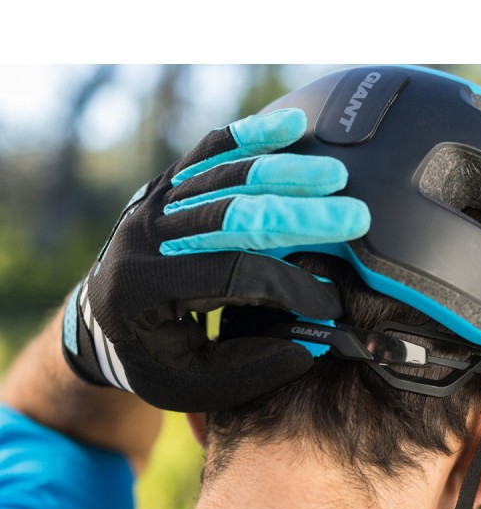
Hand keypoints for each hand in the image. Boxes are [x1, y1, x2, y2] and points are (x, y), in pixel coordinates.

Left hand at [61, 108, 368, 411]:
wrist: (97, 322)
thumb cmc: (150, 358)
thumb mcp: (191, 384)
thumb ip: (250, 368)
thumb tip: (313, 342)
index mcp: (144, 288)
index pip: (231, 276)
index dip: (288, 288)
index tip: (331, 304)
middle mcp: (145, 235)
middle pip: (232, 215)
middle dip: (299, 216)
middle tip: (354, 217)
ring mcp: (154, 203)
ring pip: (225, 176)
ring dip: (284, 172)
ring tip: (336, 174)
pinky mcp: (168, 186)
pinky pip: (210, 151)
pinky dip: (252, 137)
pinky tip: (292, 124)